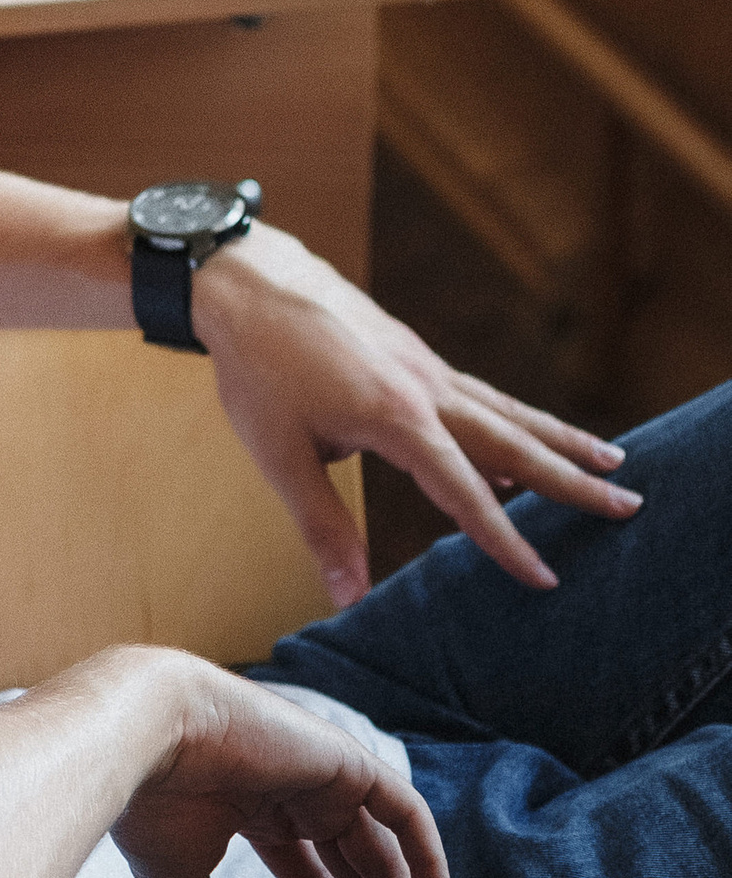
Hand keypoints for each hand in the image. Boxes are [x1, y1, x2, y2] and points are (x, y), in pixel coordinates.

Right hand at [108, 653, 451, 877]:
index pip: (310, 870)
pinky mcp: (344, 761)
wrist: (148, 734)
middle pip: (352, 861)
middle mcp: (292, 787)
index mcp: (252, 807)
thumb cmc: (151, 799)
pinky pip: (403, 811)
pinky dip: (428, 857)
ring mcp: (320, 771)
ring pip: (380, 844)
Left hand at [193, 223, 636, 603]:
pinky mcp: (414, 353)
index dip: (504, 539)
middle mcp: (425, 388)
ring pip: (505, 409)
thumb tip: (349, 597)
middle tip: (628, 504)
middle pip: (512, 442)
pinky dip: (514, 417)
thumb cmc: (256, 367)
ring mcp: (424, 365)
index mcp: (396, 417)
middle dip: (572, 478)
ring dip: (558, 438)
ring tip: (612, 460)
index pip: (465, 491)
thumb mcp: (278, 453)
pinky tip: (525, 437)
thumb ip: (322, 526)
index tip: (543, 577)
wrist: (248, 280)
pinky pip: (479, 393)